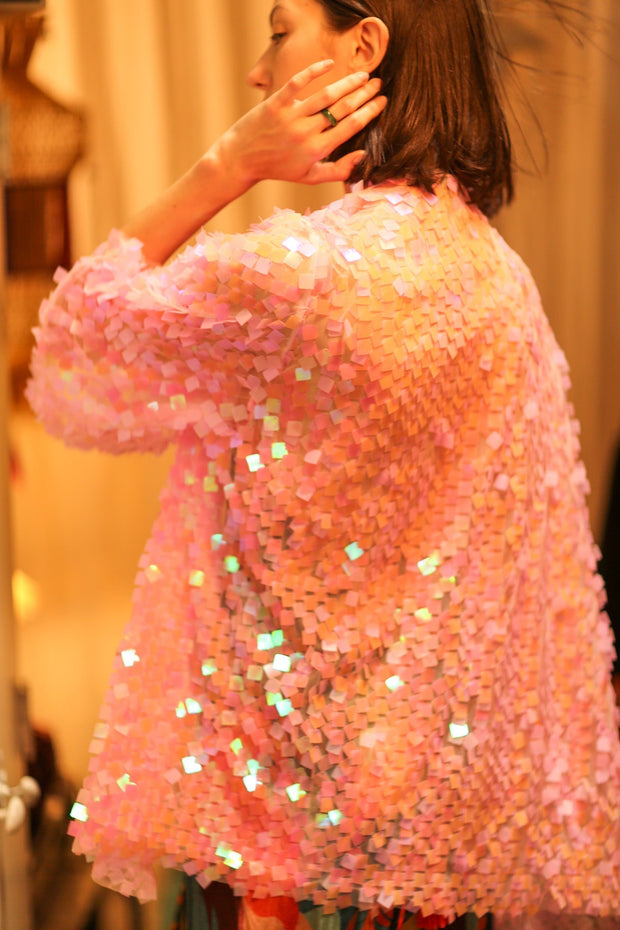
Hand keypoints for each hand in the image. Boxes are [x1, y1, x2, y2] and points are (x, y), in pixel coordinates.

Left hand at [210, 60, 386, 186]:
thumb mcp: (309, 177)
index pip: (351, 127)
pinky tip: (330, 63)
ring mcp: (291, 117)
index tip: (382, 102)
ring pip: (326, 95)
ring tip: (362, 75)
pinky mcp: (276, 103)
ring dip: (348, 82)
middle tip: (377, 84)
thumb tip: (363, 156)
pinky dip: (315, 71)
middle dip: (364, 94)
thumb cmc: (278, 168)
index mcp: (317, 151)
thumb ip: (338, 170)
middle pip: (343, 108)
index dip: (369, 112)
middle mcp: (306, 133)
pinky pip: (299, 82)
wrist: (241, 160)